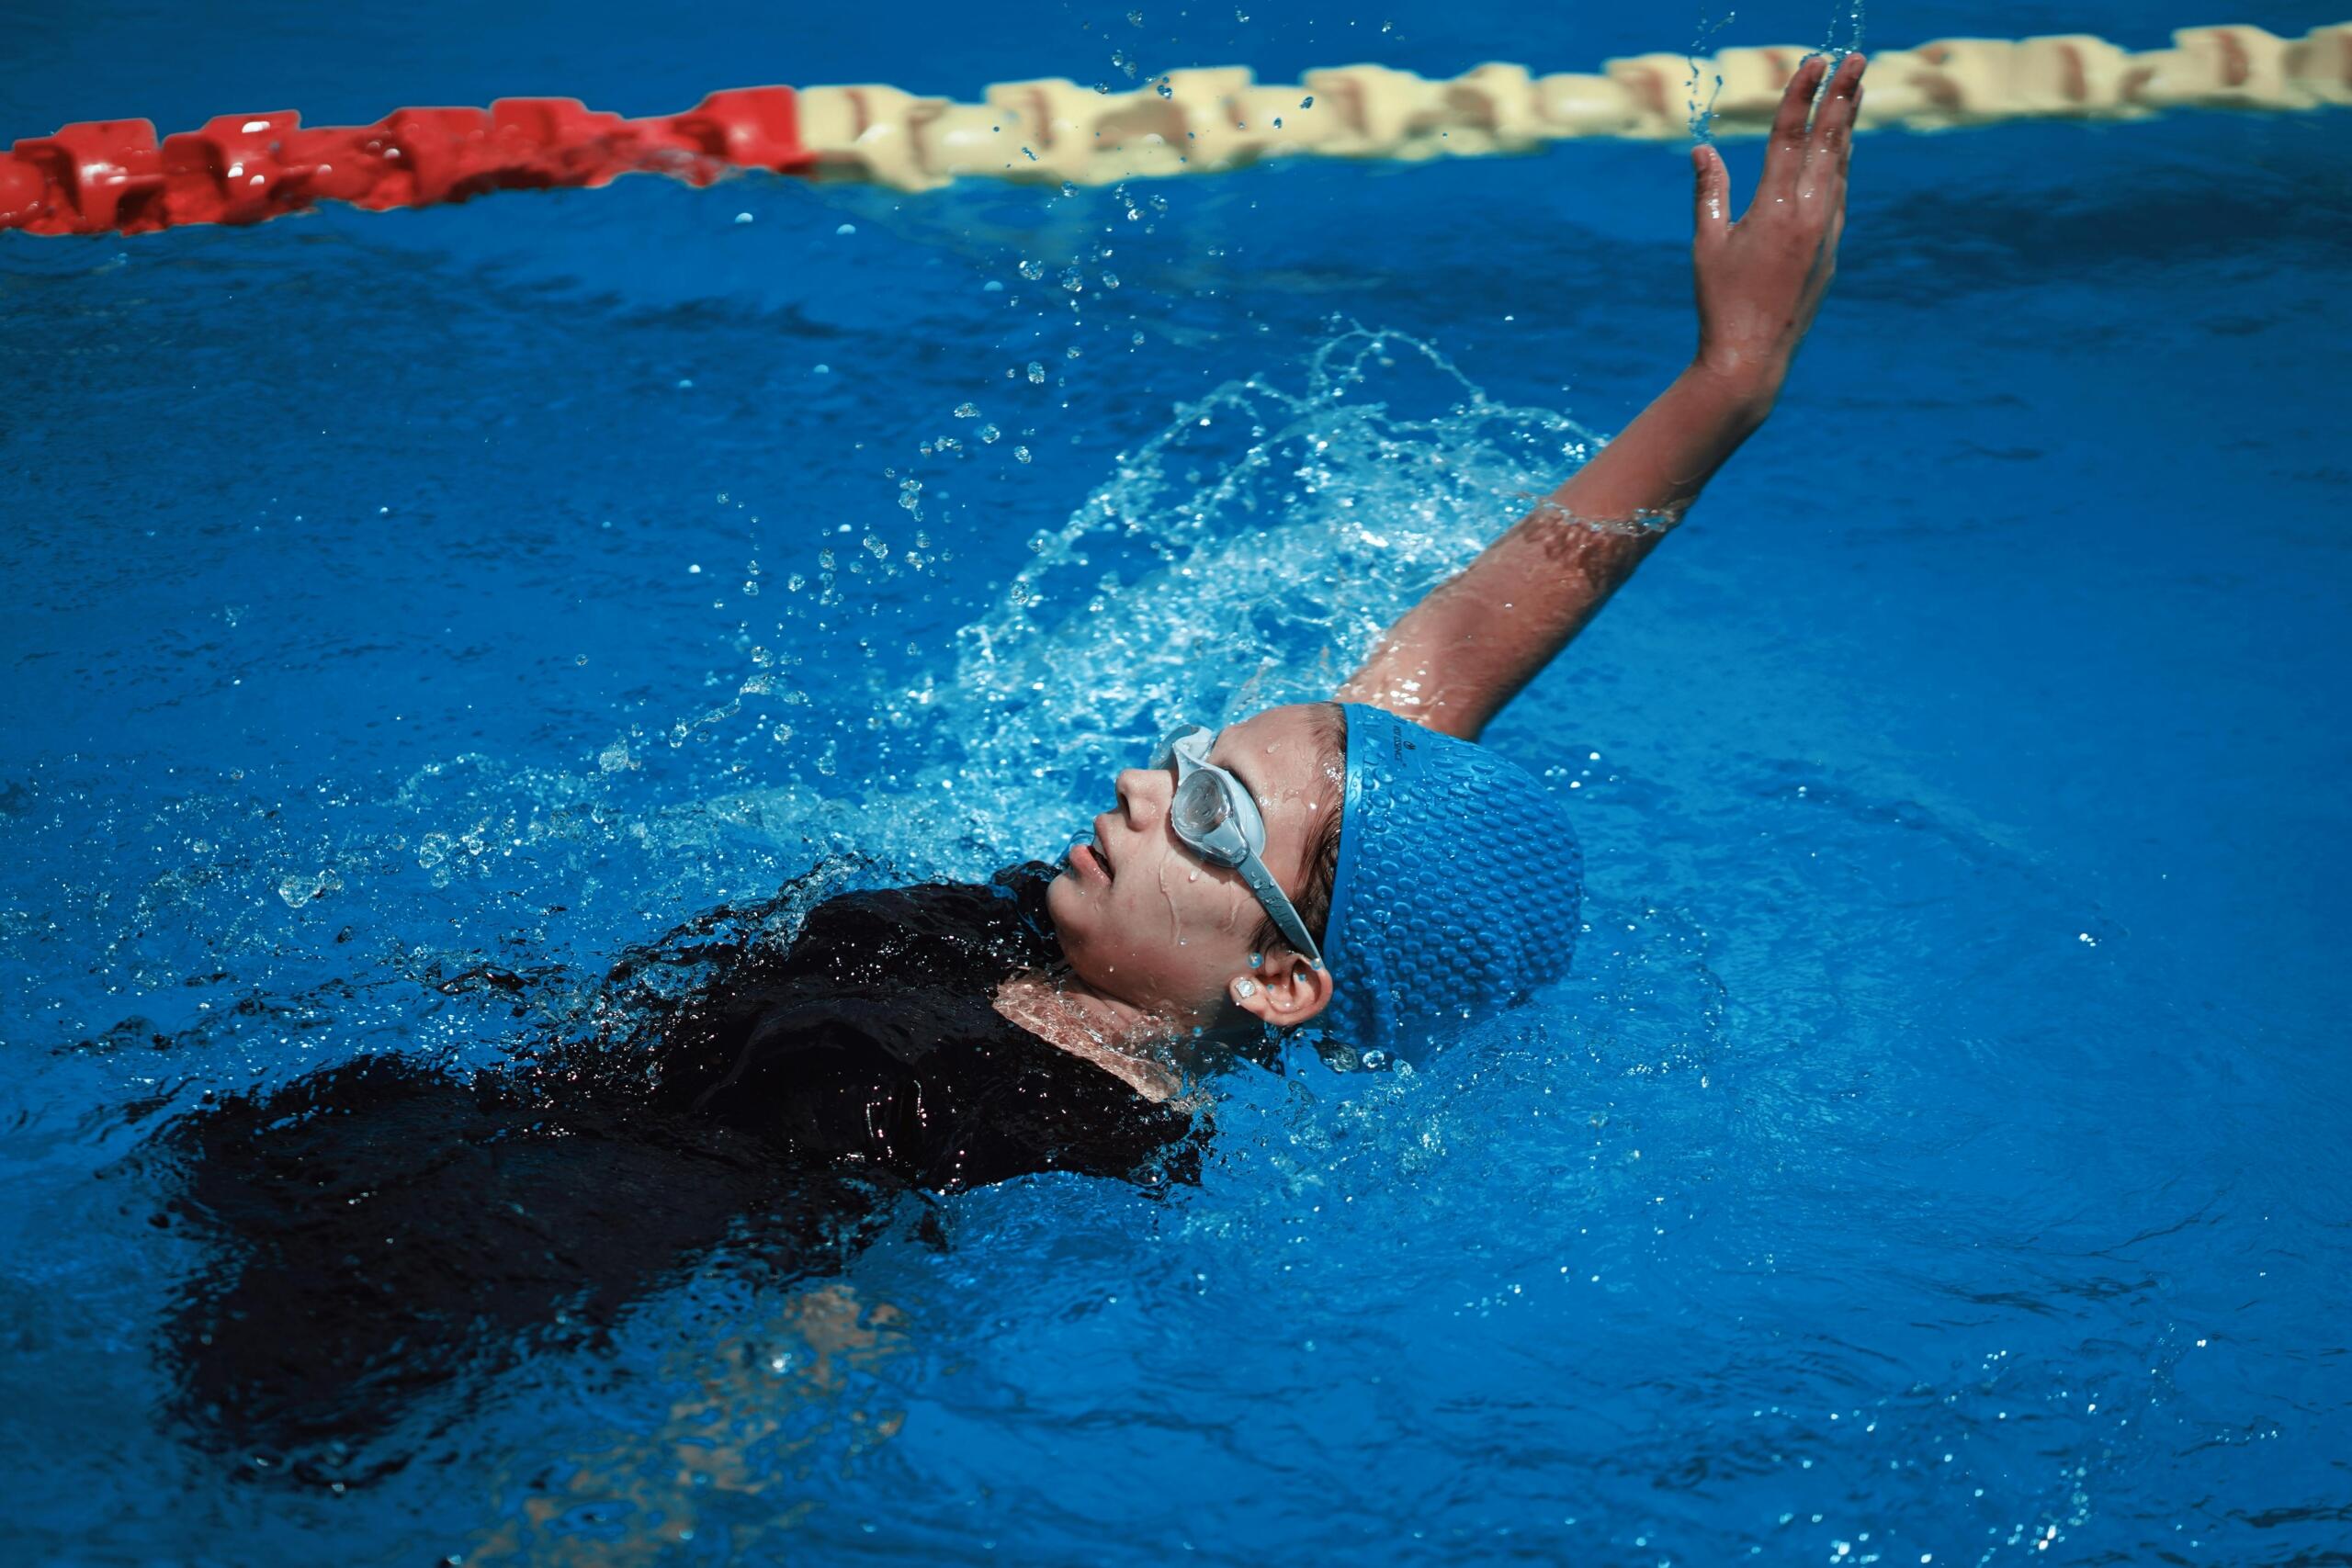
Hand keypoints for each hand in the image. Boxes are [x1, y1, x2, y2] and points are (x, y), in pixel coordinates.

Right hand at [1689, 52, 1864, 408]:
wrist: (1752, 358)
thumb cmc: (1720, 302)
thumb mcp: (1706, 244)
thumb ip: (1709, 192)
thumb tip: (1702, 150)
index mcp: (1775, 209)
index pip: (1791, 136)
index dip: (1802, 94)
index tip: (1814, 60)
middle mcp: (1809, 215)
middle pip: (1830, 141)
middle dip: (1843, 96)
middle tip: (1856, 59)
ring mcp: (1827, 233)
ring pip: (1841, 166)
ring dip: (1847, 126)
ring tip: (1856, 91)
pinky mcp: (1832, 251)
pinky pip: (1840, 196)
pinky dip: (1841, 166)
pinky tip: (1842, 151)